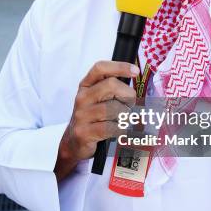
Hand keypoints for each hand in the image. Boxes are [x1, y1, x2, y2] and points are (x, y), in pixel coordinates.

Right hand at [54, 61, 137, 180]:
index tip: (135, 71)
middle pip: (111, 85)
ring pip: (114, 109)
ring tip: (120, 121)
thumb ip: (113, 87)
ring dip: (124, 116)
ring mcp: (82, 115)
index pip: (100, 68)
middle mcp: (82, 97)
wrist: (74, 143)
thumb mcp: (98, 99)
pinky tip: (116, 131)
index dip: (120, 67)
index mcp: (86, 85)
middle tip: (129, 105)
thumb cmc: (93, 118)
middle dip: (127, 95)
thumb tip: (135, 77)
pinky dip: (120, 129)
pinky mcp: (84, 132)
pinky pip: (112, 127)